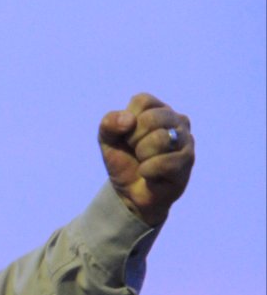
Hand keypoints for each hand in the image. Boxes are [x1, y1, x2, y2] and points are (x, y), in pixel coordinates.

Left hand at [98, 93, 194, 225]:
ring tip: (144, 161)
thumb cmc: (123, 161)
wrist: (130, 193)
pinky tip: (148, 174)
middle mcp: (177, 121)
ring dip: (142, 155)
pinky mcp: (187, 163)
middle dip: (134, 139)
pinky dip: (148, 170)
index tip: (126, 136)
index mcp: (159, 109)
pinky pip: (164, 162)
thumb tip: (128, 120)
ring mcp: (186, 141)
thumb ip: (109, 123)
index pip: (142, 101)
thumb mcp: (107, 140)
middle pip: (151, 118)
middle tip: (136, 151)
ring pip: (160, 139)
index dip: (126, 121)